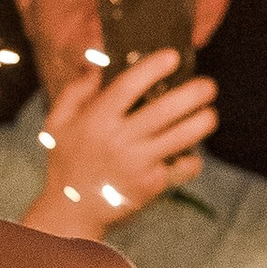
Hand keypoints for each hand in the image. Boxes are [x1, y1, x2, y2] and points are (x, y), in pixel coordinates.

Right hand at [28, 51, 217, 240]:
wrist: (71, 211)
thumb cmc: (65, 162)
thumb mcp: (57, 123)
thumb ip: (76, 91)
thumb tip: (99, 65)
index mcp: (96, 120)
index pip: (129, 85)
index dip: (153, 67)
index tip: (172, 56)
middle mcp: (119, 140)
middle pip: (164, 109)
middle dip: (193, 93)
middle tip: (208, 85)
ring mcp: (138, 163)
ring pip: (181, 138)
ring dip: (202, 123)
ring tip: (209, 115)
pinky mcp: (151, 185)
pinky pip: (183, 168)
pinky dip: (192, 160)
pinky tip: (191, 153)